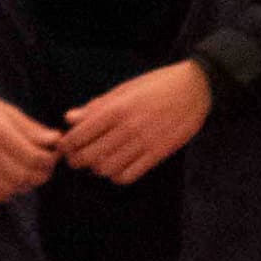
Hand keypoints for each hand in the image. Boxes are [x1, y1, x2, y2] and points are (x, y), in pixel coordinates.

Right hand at [0, 70, 61, 204]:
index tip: (54, 155)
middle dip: (40, 175)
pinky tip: (8, 183)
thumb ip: (29, 127)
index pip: (32, 156)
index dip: (49, 160)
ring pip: (6, 189)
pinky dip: (3, 194)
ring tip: (28, 175)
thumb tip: (55, 140)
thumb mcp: (4, 109)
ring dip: (23, 186)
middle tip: (45, 168)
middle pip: (21, 175)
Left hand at [63, 59, 212, 184]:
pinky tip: (118, 165)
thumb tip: (69, 118)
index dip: (66, 145)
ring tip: (99, 161)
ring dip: (97, 168)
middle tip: (76, 158)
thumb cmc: (157, 85)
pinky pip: (128, 176)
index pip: (79, 135)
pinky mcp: (158, 153)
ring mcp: (144, 142)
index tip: (64, 147)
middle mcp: (128, 127)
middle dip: (77, 160)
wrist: (195, 88)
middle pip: (89, 156)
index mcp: (117, 108)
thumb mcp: (125, 88)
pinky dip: (117, 175)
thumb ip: (97, 105)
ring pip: (106, 169)